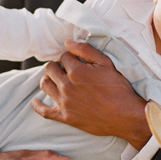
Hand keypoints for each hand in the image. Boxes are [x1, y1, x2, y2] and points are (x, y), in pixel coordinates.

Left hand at [31, 39, 150, 149]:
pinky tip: (35, 101)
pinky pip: (44, 112)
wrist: (125, 116)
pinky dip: (37, 105)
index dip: (70, 57)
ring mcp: (64, 102)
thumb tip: (67, 42)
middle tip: (66, 69)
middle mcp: (67, 86)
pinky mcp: (65, 117)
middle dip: (57, 66)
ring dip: (48, 79)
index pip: (64, 57)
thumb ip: (86, 50)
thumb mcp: (106, 64)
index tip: (77, 61)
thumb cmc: (118, 89)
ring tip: (55, 80)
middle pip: (51, 69)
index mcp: (76, 71)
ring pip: (45, 85)